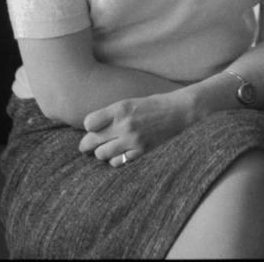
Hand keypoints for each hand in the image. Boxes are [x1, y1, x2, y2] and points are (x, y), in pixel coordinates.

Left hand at [78, 89, 194, 166]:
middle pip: (93, 140)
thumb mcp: (130, 102)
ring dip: (101, 153)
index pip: (89, 123)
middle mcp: (124, 125)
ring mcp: (132, 140)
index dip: (89, 126)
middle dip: (86, 145)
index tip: (91, 127)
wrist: (178, 111)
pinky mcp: (140, 152)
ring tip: (103, 149)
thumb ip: (112, 114)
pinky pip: (117, 162)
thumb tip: (92, 128)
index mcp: (120, 108)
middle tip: (85, 147)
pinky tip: (118, 154)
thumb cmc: (153, 104)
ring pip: (102, 154)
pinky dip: (114, 160)